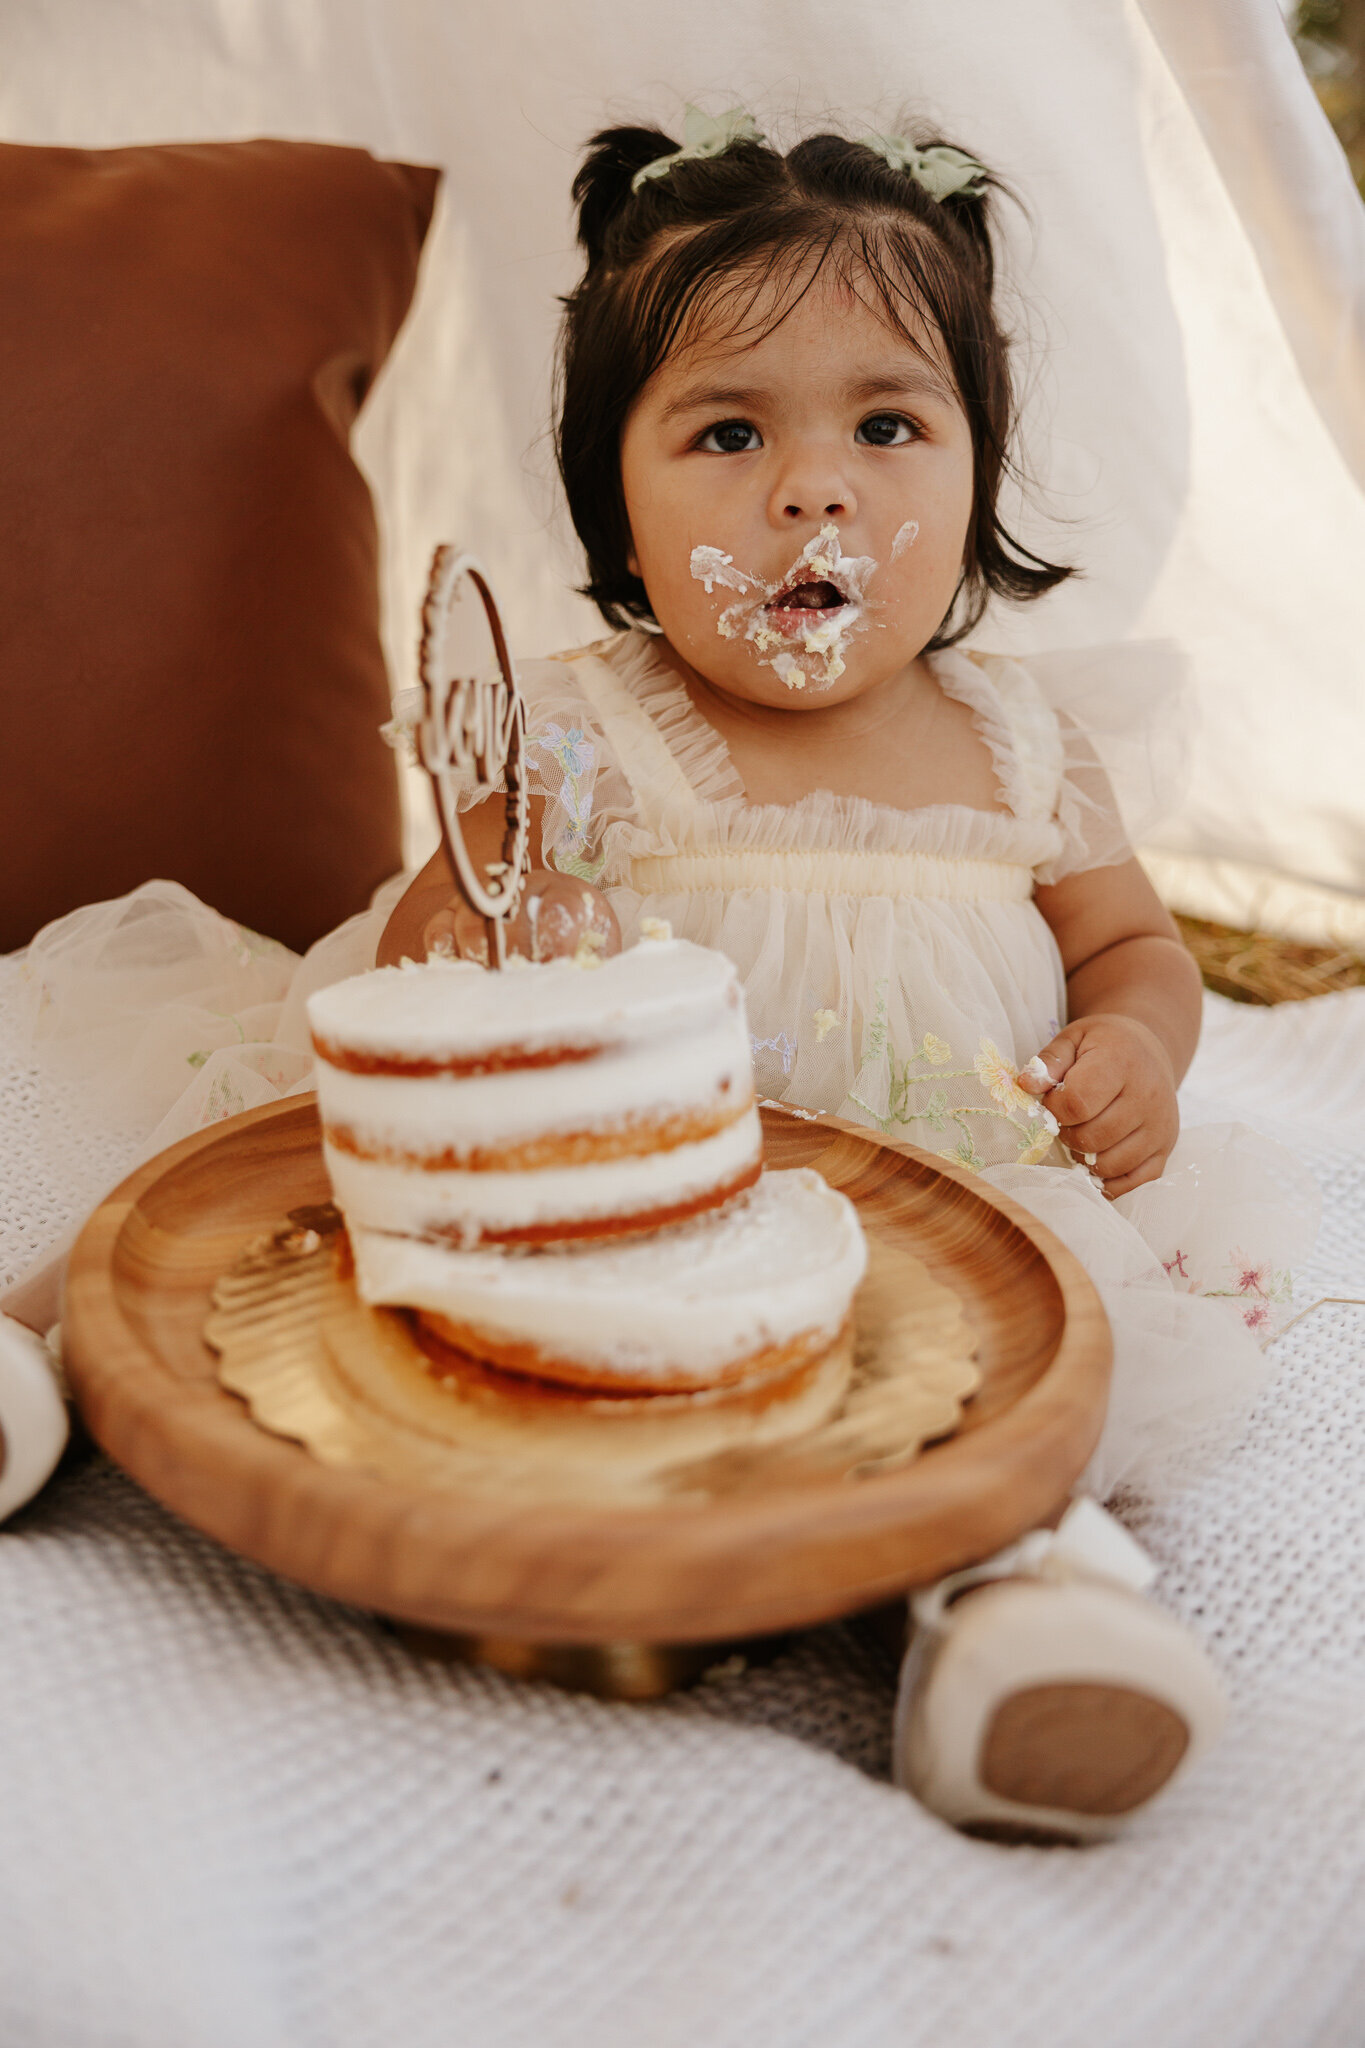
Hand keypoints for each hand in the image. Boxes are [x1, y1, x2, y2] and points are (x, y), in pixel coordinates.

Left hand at [1018, 1014, 1178, 1196]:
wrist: (1148, 1051)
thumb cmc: (1104, 1045)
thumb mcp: (1073, 1039)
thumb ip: (1049, 1061)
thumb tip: (1027, 1084)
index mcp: (1121, 1062)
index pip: (1077, 1103)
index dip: (1054, 1108)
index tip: (1054, 1100)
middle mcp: (1148, 1095)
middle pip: (1092, 1138)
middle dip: (1068, 1134)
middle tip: (1068, 1120)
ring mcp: (1161, 1125)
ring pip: (1110, 1164)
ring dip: (1086, 1158)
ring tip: (1084, 1136)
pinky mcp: (1167, 1147)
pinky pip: (1136, 1182)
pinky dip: (1111, 1180)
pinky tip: (1099, 1161)